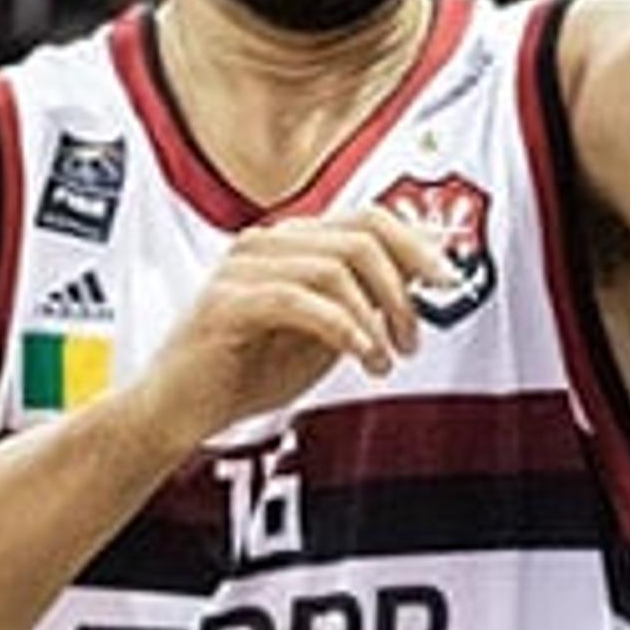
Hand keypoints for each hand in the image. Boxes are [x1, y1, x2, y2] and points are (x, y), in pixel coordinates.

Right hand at [133, 206, 455, 439]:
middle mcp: (264, 243)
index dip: (418, 244)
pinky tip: (361, 359)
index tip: (450, 281)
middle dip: (401, 289)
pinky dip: (343, 329)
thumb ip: (368, 298)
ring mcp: (241, 269)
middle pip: (360, 236)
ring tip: (383, 361)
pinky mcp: (225, 303)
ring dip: (375, 317)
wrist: (178, 412)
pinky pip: (299, 300)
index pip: (367, 217)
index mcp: (290, 242)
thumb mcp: (326, 332)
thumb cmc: (246, 373)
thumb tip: (430, 265)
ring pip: (335, 266)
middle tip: (411, 340)